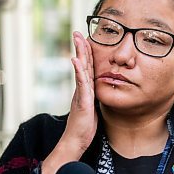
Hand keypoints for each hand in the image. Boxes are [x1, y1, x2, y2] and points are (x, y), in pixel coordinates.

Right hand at [42, 31, 97, 173]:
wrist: (76, 141)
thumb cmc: (84, 127)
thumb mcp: (92, 109)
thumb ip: (92, 98)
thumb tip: (97, 93)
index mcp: (85, 89)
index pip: (87, 67)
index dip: (86, 53)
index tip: (86, 39)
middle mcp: (81, 88)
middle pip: (82, 64)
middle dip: (80, 47)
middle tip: (78, 32)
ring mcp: (81, 93)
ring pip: (81, 69)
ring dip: (80, 53)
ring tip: (78, 39)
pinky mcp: (82, 101)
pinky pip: (81, 83)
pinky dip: (79, 70)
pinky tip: (76, 60)